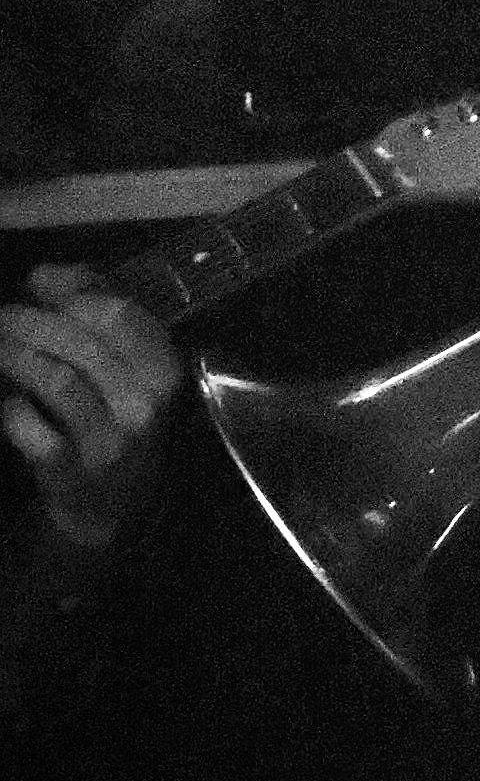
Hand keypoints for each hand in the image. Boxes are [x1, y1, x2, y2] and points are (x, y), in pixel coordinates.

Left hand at [0, 264, 182, 547]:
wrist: (108, 505)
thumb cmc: (114, 421)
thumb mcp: (126, 368)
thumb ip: (97, 313)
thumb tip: (49, 274)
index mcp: (163, 372)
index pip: (121, 314)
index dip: (71, 291)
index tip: (38, 283)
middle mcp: (144, 406)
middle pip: (81, 342)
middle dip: (31, 321)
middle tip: (4, 318)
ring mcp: (110, 442)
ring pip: (56, 380)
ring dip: (16, 356)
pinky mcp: (72, 473)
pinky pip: (31, 429)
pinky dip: (13, 412)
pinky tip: (13, 406)